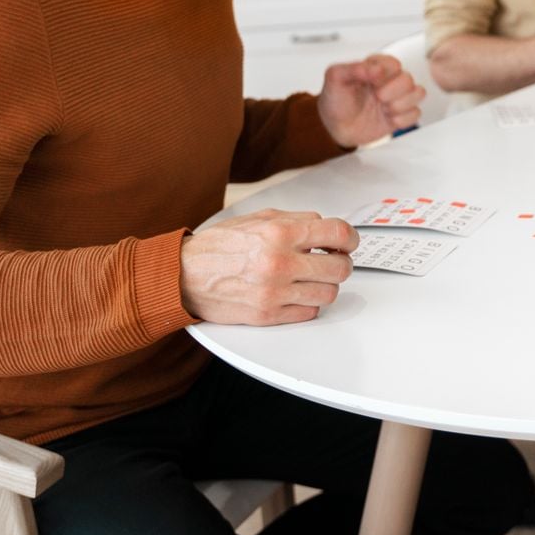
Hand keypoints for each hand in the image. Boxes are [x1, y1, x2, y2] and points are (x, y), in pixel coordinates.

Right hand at [179, 209, 357, 324]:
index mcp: (279, 233)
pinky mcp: (268, 316)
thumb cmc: (219, 247)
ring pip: (329, 293)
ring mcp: (275, 292)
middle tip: (333, 260)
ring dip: (325, 285)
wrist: (184, 275)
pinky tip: (297, 292)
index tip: (348, 242)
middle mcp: (280, 263)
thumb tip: (326, 227)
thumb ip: (296, 220)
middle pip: (340, 268)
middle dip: (341, 263)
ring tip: (313, 278)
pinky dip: (309, 303)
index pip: (337, 233)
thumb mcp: (258, 218)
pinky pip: (309, 313)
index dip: (350, 238)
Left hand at [318, 54, 423, 147]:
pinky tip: (388, 119)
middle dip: (393, 91)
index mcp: (375, 68)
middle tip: (378, 97)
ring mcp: (396, 98)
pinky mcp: (400, 115)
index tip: (372, 82)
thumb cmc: (335, 102)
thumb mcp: (334, 79)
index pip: (394, 63)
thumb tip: (373, 68)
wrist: (335, 128)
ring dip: (401, 104)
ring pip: (418, 93)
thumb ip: (352, 68)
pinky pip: (416, 113)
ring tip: (385, 109)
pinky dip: (403, 119)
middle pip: (408, 79)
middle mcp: (388, 81)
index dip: (385, 74)